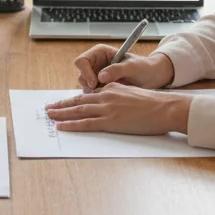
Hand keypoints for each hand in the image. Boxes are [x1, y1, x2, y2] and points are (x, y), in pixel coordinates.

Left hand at [44, 83, 189, 134]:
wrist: (165, 108)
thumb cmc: (154, 104)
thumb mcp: (133, 93)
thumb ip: (119, 96)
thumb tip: (112, 104)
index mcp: (112, 88)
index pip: (89, 95)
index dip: (75, 99)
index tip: (65, 102)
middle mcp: (106, 96)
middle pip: (78, 101)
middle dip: (62, 104)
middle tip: (49, 107)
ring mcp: (107, 109)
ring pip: (78, 110)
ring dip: (61, 112)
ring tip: (49, 115)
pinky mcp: (110, 121)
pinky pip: (86, 123)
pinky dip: (71, 125)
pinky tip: (61, 125)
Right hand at [73, 45, 174, 91]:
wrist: (152, 77)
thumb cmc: (144, 67)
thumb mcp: (132, 67)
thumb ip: (117, 70)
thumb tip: (101, 76)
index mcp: (100, 53)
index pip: (82, 61)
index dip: (85, 72)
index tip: (96, 83)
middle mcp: (96, 64)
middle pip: (81, 75)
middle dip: (89, 85)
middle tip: (101, 92)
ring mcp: (97, 76)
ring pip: (85, 86)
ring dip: (94, 92)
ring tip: (110, 93)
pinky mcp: (101, 87)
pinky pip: (93, 94)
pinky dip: (99, 97)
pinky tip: (111, 97)